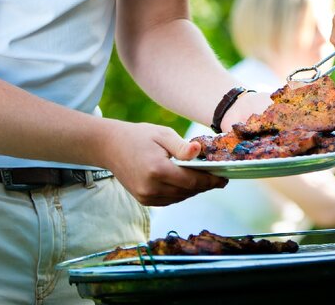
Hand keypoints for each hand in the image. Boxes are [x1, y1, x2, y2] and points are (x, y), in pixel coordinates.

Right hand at [95, 120, 227, 206]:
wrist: (110, 146)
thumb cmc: (139, 136)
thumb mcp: (163, 135)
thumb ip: (182, 147)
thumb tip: (201, 152)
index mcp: (157, 170)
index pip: (192, 181)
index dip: (211, 181)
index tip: (225, 178)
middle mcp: (151, 188)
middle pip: (188, 192)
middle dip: (205, 185)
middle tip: (219, 177)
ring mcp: (146, 196)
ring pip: (180, 198)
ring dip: (194, 190)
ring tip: (206, 180)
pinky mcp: (143, 200)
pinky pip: (169, 200)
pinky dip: (181, 193)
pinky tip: (188, 183)